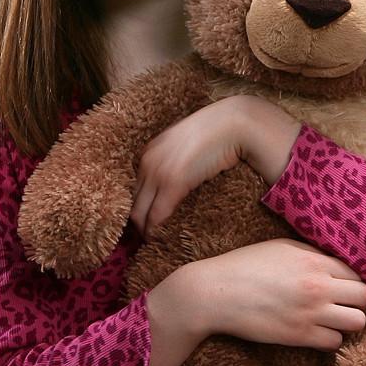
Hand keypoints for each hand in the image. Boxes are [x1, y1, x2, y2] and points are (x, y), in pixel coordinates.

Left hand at [130, 96, 301, 237]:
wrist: (234, 123)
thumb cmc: (217, 132)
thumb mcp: (188, 144)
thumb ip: (177, 158)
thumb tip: (181, 176)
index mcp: (150, 150)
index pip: (134, 186)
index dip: (137, 205)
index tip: (141, 221)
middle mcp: (147, 161)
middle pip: (132, 200)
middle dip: (135, 221)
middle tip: (141, 239)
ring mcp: (158, 171)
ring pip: (139, 211)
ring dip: (143, 229)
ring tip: (149, 242)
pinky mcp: (173, 183)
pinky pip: (157, 215)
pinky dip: (154, 230)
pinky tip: (157, 239)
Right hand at [185, 239, 365, 351]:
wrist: (217, 292)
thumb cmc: (245, 265)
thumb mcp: (281, 248)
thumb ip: (311, 255)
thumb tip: (332, 263)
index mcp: (314, 261)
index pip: (357, 274)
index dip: (352, 281)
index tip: (344, 287)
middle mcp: (318, 287)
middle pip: (364, 298)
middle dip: (357, 302)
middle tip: (343, 304)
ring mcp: (311, 313)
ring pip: (357, 322)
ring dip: (347, 322)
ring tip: (333, 320)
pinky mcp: (299, 336)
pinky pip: (334, 342)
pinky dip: (330, 338)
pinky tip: (317, 332)